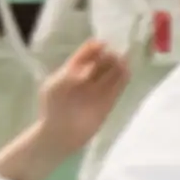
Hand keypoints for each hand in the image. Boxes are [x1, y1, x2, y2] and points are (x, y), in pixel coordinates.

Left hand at [36, 38, 129, 156]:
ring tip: (124, 60)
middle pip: (101, 62)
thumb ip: (70, 73)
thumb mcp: (55, 85)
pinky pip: (116, 89)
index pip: (86, 54)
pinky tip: (127, 72)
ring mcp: (97, 91)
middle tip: (114, 55)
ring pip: (110, 75)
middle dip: (108, 57)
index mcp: (72, 70)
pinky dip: (122, 81)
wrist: (58, 134)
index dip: (94, 49)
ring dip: (118, 67)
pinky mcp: (106, 104)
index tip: (102, 45)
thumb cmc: (52, 109)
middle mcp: (86, 79)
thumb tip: (88, 66)